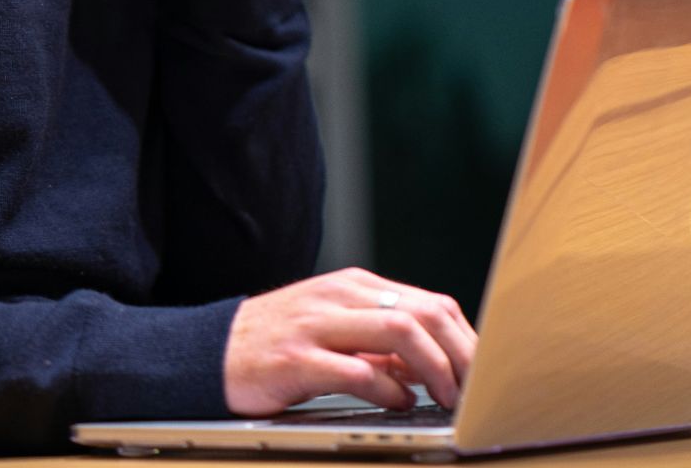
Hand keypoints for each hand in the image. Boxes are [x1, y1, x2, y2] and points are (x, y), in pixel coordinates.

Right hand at [223, 267, 478, 415]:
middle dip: (461, 356)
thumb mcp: (334, 332)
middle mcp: (338, 297)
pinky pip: (358, 370)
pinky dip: (389, 389)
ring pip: (399, 331)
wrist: (209, 354)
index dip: (466, 341)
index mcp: (353, 287)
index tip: (481, 375)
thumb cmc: (278, 346)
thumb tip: (435, 368)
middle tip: (473, 391)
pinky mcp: (296, 359)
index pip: (430, 304)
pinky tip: (398, 403)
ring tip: (445, 398)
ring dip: (435, 369)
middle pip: (423, 314)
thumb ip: (381, 345)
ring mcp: (316, 325)